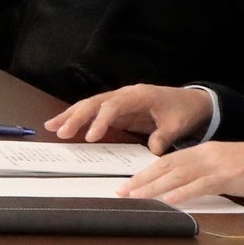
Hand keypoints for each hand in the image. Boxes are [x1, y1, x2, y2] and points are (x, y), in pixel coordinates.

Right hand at [44, 83, 213, 149]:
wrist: (191, 101)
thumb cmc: (183, 110)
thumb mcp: (177, 125)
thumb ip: (163, 137)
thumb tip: (152, 151)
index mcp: (139, 95)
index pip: (113, 106)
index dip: (100, 121)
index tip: (90, 137)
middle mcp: (125, 94)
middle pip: (95, 102)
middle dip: (76, 117)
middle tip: (61, 131)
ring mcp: (119, 99)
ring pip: (90, 104)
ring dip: (70, 115)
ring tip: (52, 126)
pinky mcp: (116, 108)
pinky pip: (93, 111)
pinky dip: (77, 117)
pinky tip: (62, 124)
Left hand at [122, 140, 243, 207]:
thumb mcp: (232, 167)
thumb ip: (210, 174)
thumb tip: (190, 187)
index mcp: (208, 150)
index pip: (170, 161)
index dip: (147, 172)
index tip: (129, 183)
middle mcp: (210, 153)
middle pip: (168, 166)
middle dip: (142, 179)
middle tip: (120, 191)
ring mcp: (220, 164)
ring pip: (178, 175)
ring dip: (153, 187)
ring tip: (134, 196)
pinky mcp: (232, 176)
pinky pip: (201, 185)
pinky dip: (182, 193)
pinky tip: (167, 200)